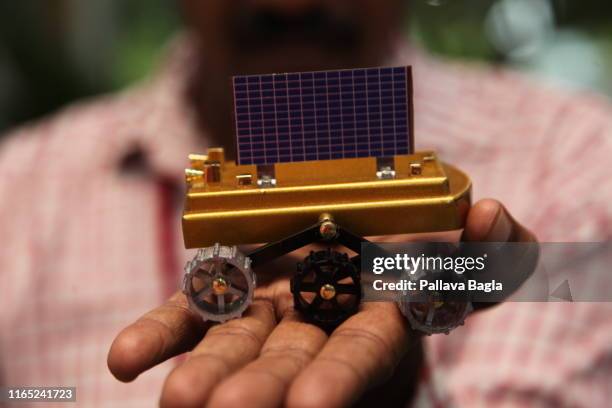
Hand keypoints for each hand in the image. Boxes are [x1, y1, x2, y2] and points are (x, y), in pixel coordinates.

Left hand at [107, 199, 535, 407]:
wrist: (358, 212)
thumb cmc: (423, 233)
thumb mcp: (467, 242)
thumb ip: (492, 245)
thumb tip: (494, 219)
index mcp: (377, 318)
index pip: (360, 354)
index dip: (339, 379)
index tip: (310, 407)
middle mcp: (320, 322)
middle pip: (288, 362)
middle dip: (260, 389)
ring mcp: (270, 305)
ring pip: (234, 344)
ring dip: (205, 371)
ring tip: (177, 399)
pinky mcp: (230, 284)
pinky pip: (192, 310)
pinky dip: (160, 334)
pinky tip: (123, 361)